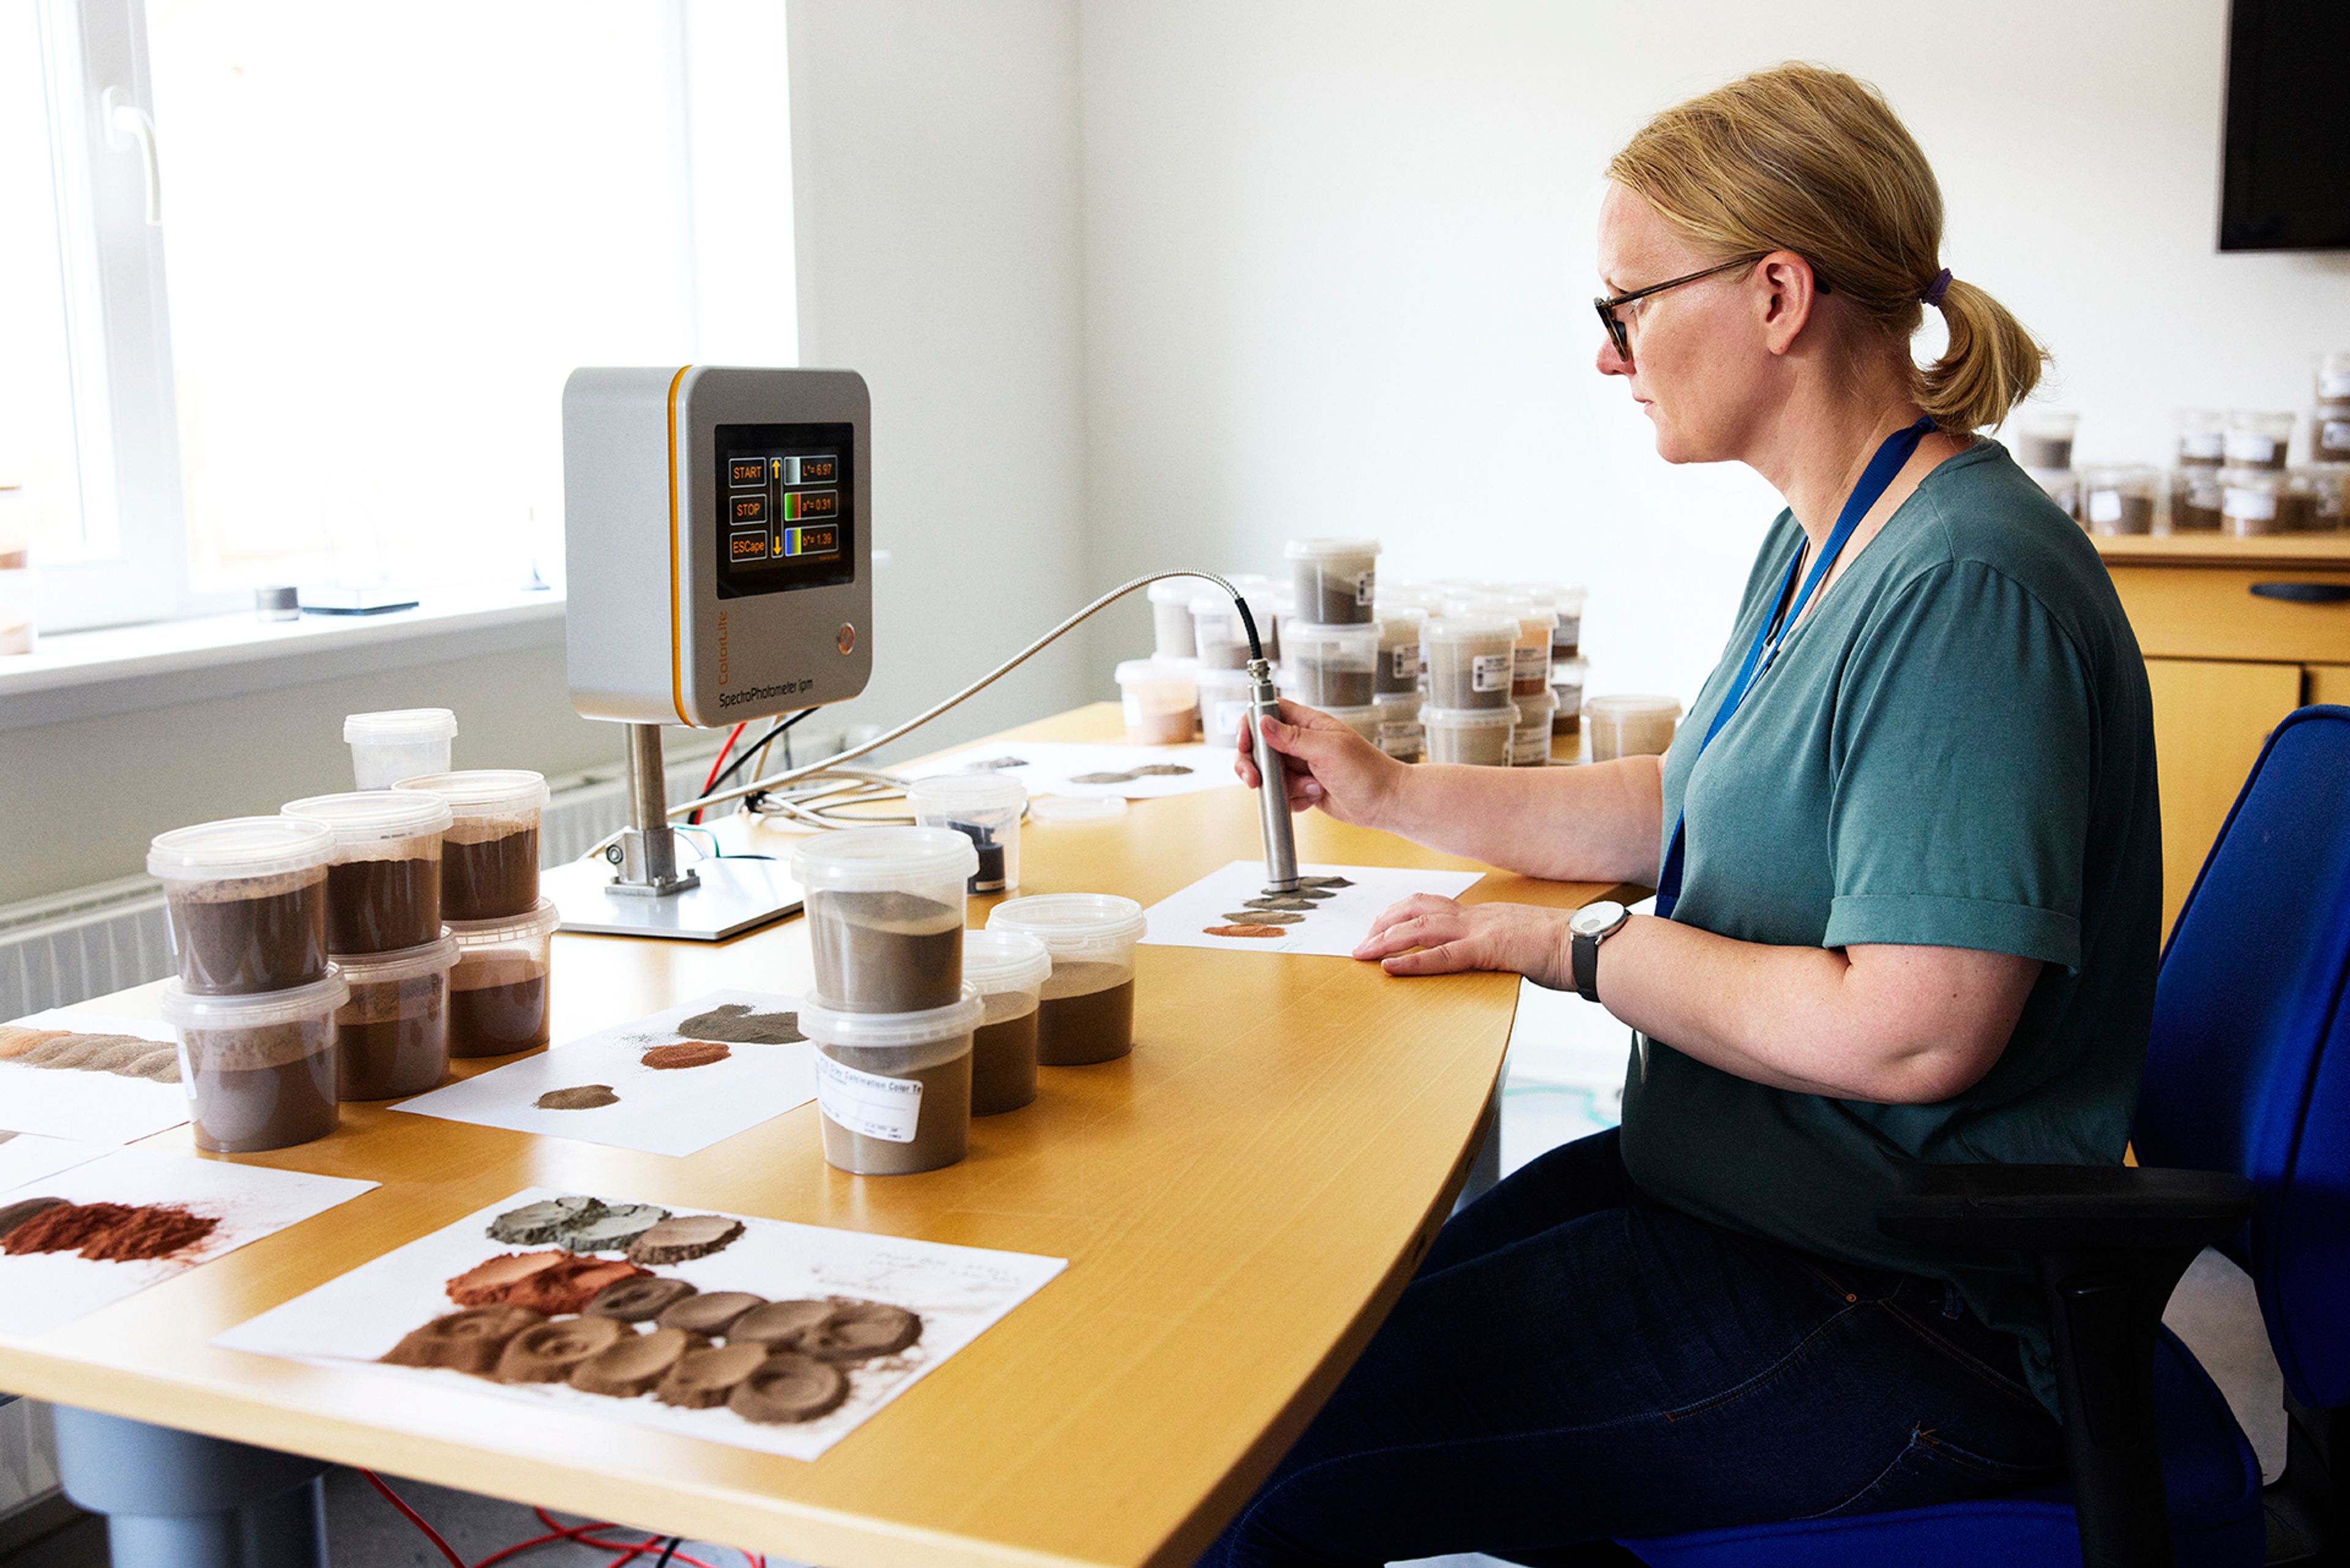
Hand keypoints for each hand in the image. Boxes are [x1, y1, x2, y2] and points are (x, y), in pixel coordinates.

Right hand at [1232, 700, 1404, 827]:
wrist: (1386, 803)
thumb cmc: (1367, 772)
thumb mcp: (1328, 749)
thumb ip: (1293, 737)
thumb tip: (1262, 723)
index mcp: (1308, 724)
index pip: (1269, 712)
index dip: (1251, 725)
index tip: (1245, 743)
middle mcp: (1301, 743)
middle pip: (1260, 747)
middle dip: (1254, 765)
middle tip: (1255, 779)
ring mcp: (1302, 766)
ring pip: (1270, 775)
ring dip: (1284, 787)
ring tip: (1311, 789)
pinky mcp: (1303, 788)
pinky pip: (1283, 795)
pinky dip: (1293, 801)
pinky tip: (1314, 799)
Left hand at [1353, 894, 1575, 986]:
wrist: (1590, 944)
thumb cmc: (1565, 947)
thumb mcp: (1523, 940)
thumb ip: (1500, 943)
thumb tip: (1489, 954)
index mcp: (1484, 914)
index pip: (1432, 905)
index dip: (1400, 914)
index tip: (1380, 926)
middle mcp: (1477, 916)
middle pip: (1416, 911)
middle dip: (1383, 925)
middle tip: (1360, 942)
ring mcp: (1482, 931)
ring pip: (1420, 930)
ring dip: (1385, 941)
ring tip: (1361, 953)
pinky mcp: (1490, 951)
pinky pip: (1442, 956)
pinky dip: (1412, 962)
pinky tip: (1390, 968)